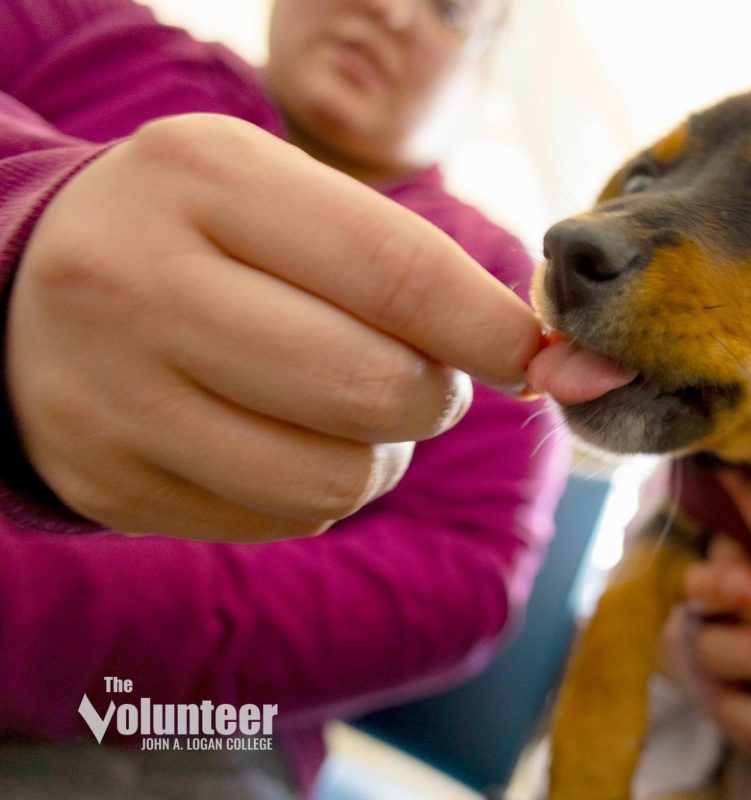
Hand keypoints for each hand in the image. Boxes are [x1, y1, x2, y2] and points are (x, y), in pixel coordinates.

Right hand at [8, 114, 540, 540]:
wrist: (27, 297)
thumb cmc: (201, 240)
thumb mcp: (285, 201)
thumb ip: (412, 266)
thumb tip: (544, 359)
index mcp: (207, 179)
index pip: (398, 272)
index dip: (491, 329)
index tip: (539, 357)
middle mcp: (142, 284)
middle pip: (374, 388)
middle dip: (435, 396)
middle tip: (422, 377)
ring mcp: (115, 396)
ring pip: (338, 475)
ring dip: (382, 453)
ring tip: (347, 408)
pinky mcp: (111, 484)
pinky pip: (287, 518)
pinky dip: (318, 487)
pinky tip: (279, 437)